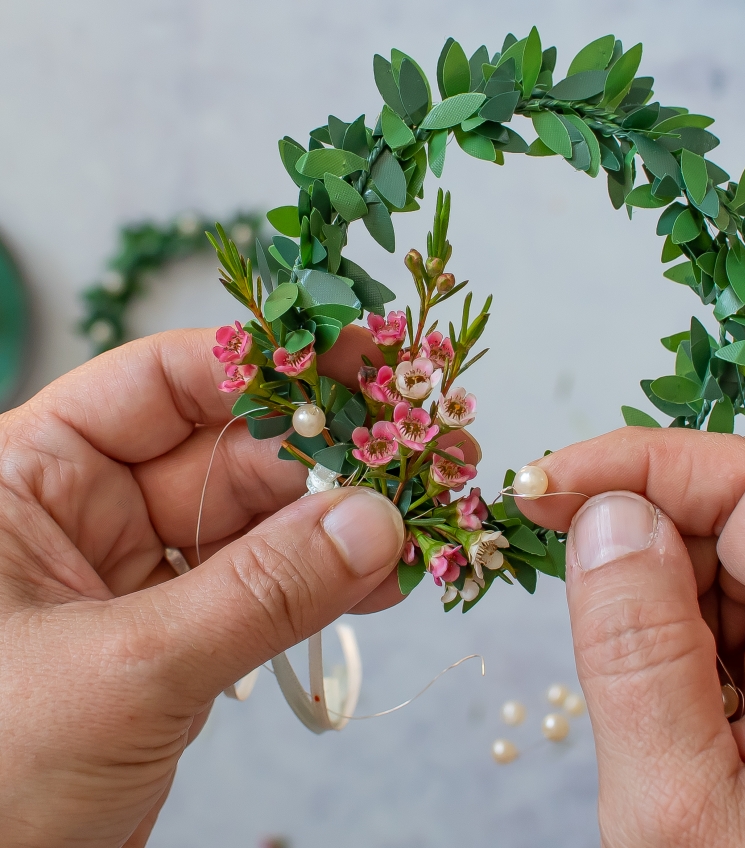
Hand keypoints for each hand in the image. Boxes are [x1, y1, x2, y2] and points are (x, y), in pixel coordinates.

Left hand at [0, 327, 404, 847]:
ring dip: (342, 524)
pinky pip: (263, 588)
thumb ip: (259, 593)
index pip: (163, 384)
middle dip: (330, 456)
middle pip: (232, 451)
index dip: (267, 364)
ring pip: (259, 523)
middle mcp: (84, 512)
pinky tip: (381, 581)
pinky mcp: (173, 634)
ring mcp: (133, 574)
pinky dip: (324, 584)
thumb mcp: (124, 670)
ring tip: (418, 521)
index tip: (361, 358)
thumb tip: (376, 522)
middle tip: (420, 455)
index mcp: (31, 477)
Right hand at [520, 430, 744, 846]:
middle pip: (744, 512)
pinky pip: (722, 615)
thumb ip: (639, 649)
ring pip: (725, 558)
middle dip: (635, 509)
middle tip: (536, 536)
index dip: (647, 460)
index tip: (543, 483)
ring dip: (640, 569)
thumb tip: (605, 510)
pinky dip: (656, 619)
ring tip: (587, 634)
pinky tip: (628, 672)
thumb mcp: (678, 809)